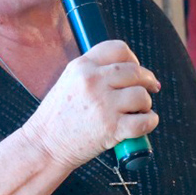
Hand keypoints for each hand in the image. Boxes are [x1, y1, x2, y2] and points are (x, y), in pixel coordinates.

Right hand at [21, 39, 159, 168]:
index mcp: (82, 66)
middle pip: (136, 71)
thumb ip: (94, 72)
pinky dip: (150, 122)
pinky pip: (145, 121)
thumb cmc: (58, 116)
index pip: (119, 49)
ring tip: (139, 110)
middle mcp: (93, 81)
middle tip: (151, 88)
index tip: (137, 69)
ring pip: (142, 96)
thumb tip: (130, 69)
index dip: (133, 59)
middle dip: (147, 80)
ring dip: (146, 104)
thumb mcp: (69, 81)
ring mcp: (103, 105)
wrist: (44, 145)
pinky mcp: (112, 128)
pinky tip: (145, 122)